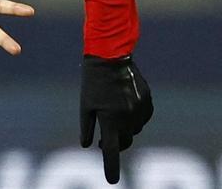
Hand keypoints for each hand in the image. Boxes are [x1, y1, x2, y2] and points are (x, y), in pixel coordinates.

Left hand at [81, 54, 152, 183]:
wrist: (111, 58)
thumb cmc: (93, 82)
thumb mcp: (85, 104)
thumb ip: (86, 127)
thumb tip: (87, 146)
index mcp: (109, 119)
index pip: (111, 150)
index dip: (111, 166)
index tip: (112, 180)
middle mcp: (127, 118)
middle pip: (124, 141)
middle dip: (115, 143)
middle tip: (102, 140)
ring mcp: (140, 110)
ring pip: (134, 130)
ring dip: (124, 128)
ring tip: (112, 113)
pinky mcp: (148, 102)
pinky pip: (142, 118)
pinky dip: (134, 118)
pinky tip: (124, 106)